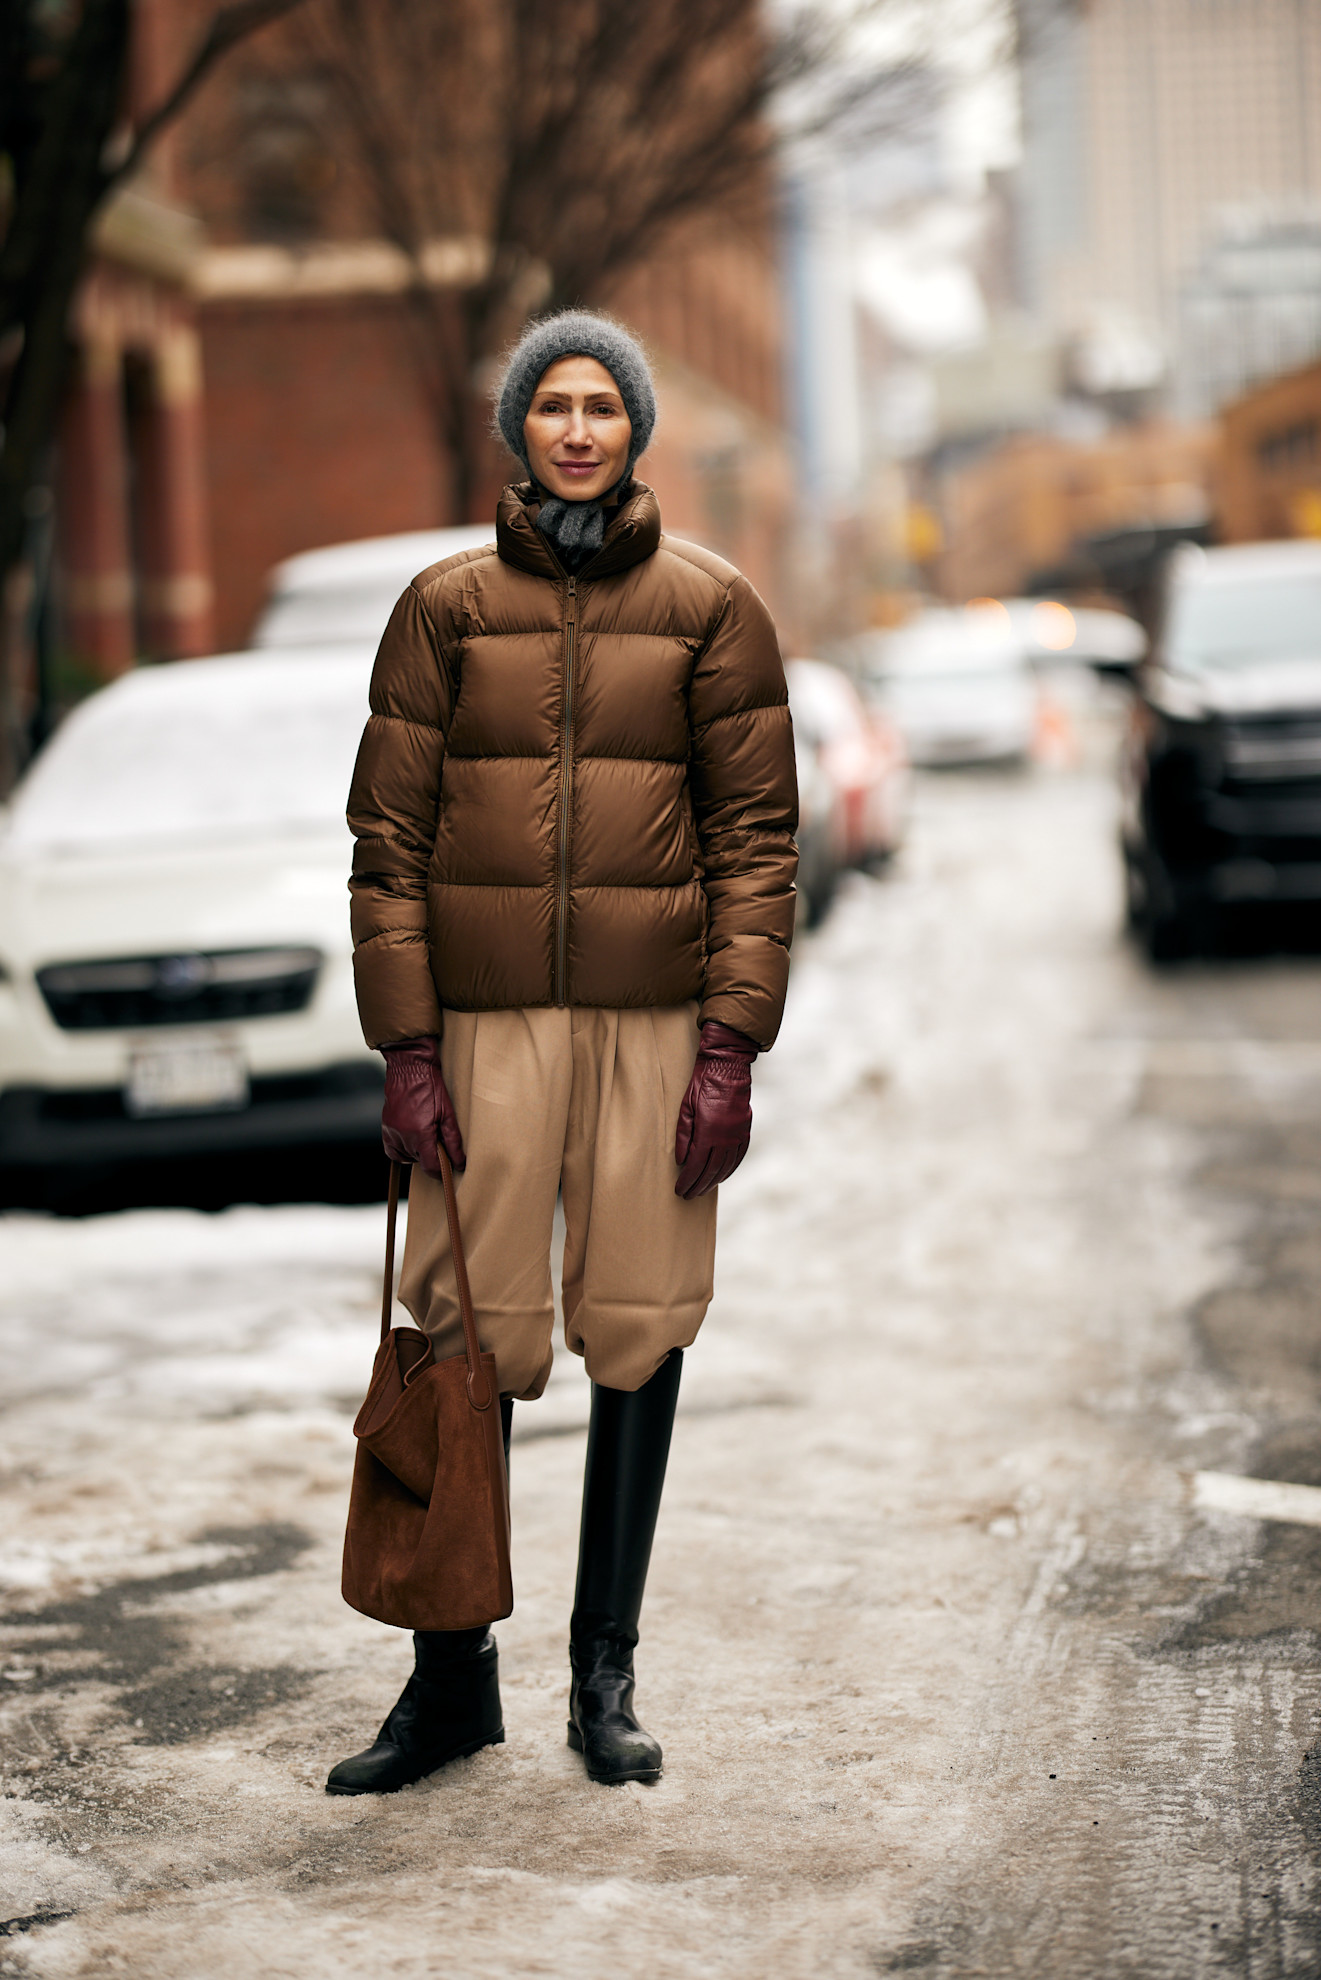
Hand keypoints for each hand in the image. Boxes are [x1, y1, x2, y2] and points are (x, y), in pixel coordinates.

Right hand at [380, 1036, 464, 1175]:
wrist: (410, 1067)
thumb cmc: (431, 1086)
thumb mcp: (448, 1114)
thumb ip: (453, 1141)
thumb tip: (460, 1162)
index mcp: (420, 1133)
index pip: (430, 1166)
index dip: (441, 1172)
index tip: (448, 1170)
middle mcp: (402, 1136)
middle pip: (419, 1160)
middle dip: (431, 1156)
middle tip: (439, 1141)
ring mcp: (391, 1132)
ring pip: (406, 1156)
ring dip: (417, 1152)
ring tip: (427, 1136)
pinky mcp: (385, 1127)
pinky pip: (393, 1150)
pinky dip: (403, 1150)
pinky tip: (412, 1140)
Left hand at [674, 1021, 758, 1198]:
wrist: (728, 1067)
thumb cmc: (702, 1085)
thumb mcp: (685, 1108)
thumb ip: (683, 1136)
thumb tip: (681, 1161)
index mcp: (707, 1132)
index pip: (695, 1165)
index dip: (687, 1180)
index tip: (680, 1190)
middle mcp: (725, 1137)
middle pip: (711, 1170)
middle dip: (698, 1185)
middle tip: (689, 1195)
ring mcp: (737, 1135)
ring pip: (725, 1167)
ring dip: (713, 1181)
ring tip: (702, 1190)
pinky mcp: (745, 1130)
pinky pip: (738, 1157)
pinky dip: (729, 1170)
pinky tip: (721, 1176)